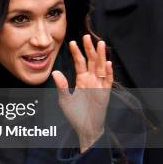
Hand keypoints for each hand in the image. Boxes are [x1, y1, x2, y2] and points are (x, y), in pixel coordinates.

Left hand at [51, 35, 112, 151]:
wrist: (85, 127)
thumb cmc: (75, 114)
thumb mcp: (64, 99)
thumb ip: (61, 85)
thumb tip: (55, 72)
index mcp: (82, 80)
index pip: (80, 63)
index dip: (76, 53)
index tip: (72, 42)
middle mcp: (91, 80)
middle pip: (91, 61)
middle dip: (89, 49)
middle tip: (86, 36)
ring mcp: (99, 86)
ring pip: (101, 67)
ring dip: (101, 56)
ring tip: (100, 43)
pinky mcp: (105, 94)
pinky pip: (108, 81)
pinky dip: (109, 72)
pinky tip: (108, 63)